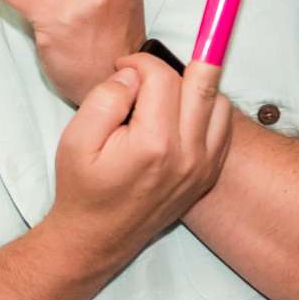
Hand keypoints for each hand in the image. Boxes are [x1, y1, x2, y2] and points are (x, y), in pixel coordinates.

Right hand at [49, 52, 232, 264]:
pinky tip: (177, 117)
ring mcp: (204, 167)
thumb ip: (105, 98)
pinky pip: (223, 127)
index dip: (139, 62)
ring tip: (161, 98)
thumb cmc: (83, 188)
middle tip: (150, 71)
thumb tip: (133, 74)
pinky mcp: (209, 174)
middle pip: (204, 81)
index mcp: (154, 144)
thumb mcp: (76, 139)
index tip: (121, 69)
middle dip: (177, 64)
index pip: (163, 76)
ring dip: (193, 88)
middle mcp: (188, 155)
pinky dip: (205, 111)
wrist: (96, 238)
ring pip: (219, 102)